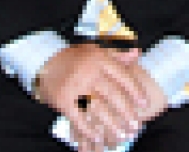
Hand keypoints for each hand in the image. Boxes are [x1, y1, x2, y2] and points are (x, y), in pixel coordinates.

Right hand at [35, 45, 157, 149]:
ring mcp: (75, 86)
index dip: (135, 91)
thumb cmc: (76, 58)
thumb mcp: (96, 50)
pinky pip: (78, 118)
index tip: (144, 105)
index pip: (122, 76)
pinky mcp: (63, 99)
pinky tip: (98, 138)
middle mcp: (88, 72)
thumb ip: (117, 53)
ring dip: (111, 125)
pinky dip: (88, 130)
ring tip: (122, 137)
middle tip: (135, 127)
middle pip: (113, 95)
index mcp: (99, 59)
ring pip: (98, 108)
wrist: (44, 61)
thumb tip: (137, 52)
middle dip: (126, 113)